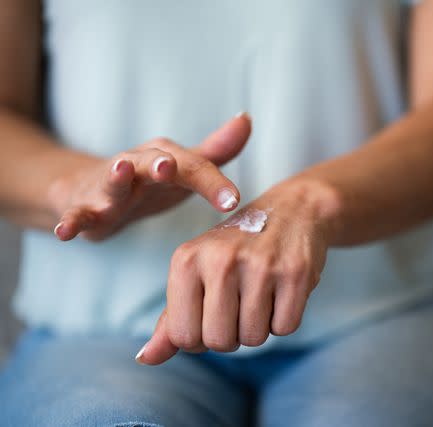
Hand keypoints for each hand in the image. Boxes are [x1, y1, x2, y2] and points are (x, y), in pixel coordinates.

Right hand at [49, 114, 250, 240]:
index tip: (233, 201)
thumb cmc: (150, 182)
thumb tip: (246, 118)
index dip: (213, 183)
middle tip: (169, 166)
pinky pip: (76, 214)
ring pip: (111, 181)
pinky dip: (70, 222)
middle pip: (151, 163)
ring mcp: (107, 187)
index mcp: (165, 159)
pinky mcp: (83, 208)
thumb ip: (217, 151)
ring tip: (120, 169)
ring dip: (116, 176)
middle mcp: (136, 166)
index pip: (194, 169)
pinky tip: (65, 232)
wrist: (92, 192)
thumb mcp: (185, 168)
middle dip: (160, 164)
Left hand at [136, 179, 340, 364]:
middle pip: (219, 341)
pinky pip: (285, 327)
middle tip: (240, 304)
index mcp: (187, 259)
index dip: (201, 335)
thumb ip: (172, 318)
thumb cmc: (236, 248)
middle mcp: (220, 259)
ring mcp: (260, 265)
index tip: (212, 311)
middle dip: (232, 335)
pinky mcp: (295, 272)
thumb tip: (146, 358)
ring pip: (254, 338)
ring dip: (259, 327)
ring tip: (261, 294)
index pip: (183, 337)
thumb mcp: (197, 273)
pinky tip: (282, 291)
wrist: (292, 210)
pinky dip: (284, 318)